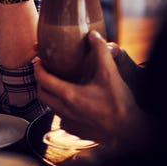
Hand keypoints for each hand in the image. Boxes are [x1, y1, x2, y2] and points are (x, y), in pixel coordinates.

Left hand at [35, 30, 148, 151]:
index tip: (39, 60)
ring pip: (50, 107)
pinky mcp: (76, 131)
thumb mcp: (110, 73)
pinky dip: (61, 108)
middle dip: (40, 81)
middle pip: (41, 94)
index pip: (42, 79)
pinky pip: (61, 118)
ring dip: (50, 94)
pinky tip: (71, 102)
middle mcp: (64, 111)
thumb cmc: (119, 103)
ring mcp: (69, 123)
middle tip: (45, 70)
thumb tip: (93, 35)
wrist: (128, 131)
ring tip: (58, 83)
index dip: (38, 68)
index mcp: (69, 95)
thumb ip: (100, 51)